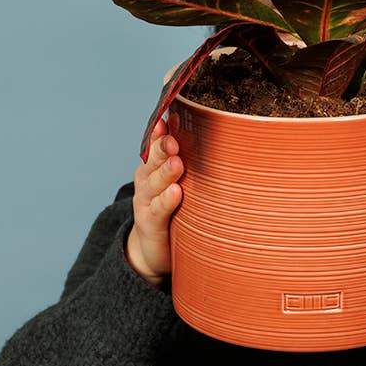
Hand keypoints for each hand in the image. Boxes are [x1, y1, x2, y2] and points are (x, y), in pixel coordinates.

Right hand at [125, 119, 183, 288]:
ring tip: (177, 164)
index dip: (159, 132)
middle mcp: (147, 179)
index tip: (168, 118)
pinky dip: (166, 201)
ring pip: (154, 183)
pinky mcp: (150, 223)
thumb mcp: (179, 179)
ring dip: (166, 173)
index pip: (155, 143)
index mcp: (154, 164)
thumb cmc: (174, 205)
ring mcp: (146, 201)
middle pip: (153, 160)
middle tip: (173, 141)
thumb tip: (218, 128)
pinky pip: (158, 210)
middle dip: (162, 149)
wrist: (153, 247)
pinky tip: (175, 192)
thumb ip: (190, 159)